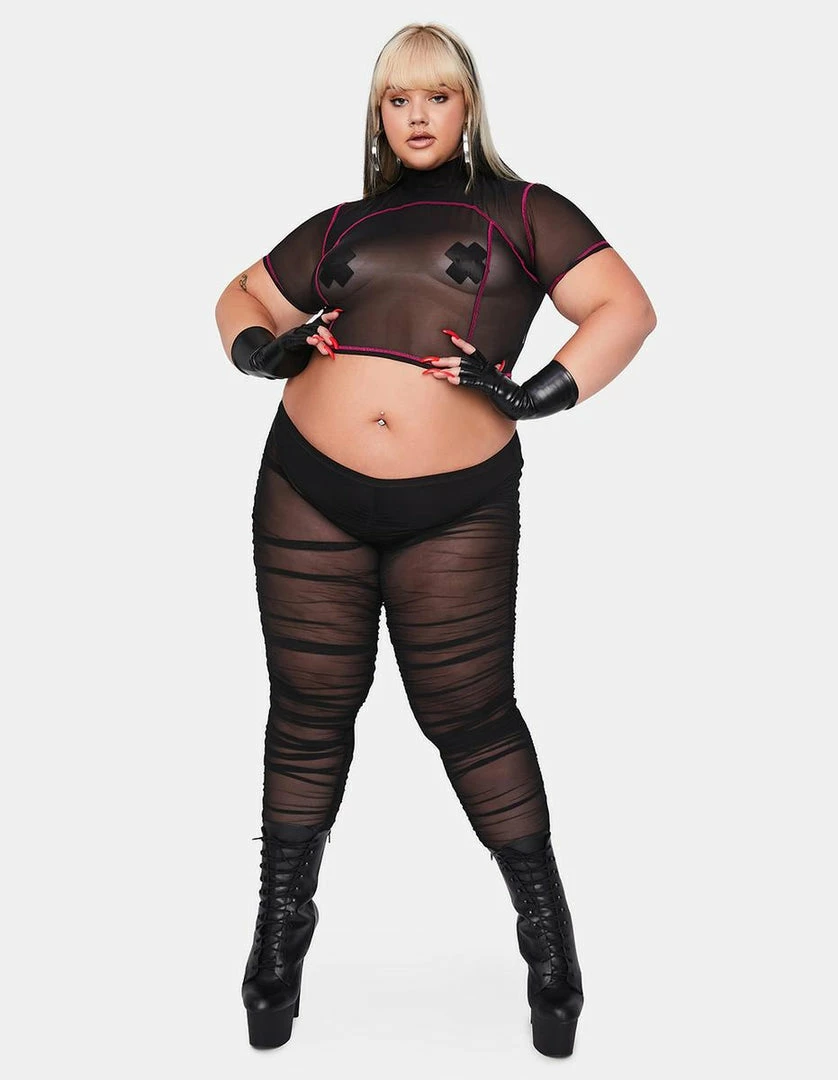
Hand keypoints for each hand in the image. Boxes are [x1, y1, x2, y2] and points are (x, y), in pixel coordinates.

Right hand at [231, 308, 341, 379]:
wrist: (268, 363)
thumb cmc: (289, 359)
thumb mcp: (306, 353)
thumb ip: (318, 348)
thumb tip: (333, 348)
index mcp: (306, 332)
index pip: (319, 322)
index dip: (328, 317)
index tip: (338, 313)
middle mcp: (300, 331)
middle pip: (315, 326)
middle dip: (327, 329)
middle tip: (336, 338)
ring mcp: (293, 336)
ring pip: (309, 333)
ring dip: (321, 338)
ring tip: (331, 344)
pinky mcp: (287, 343)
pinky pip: (299, 340)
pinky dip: (307, 340)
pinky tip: (314, 341)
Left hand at [421, 328, 578, 419]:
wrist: (523, 403)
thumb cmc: (508, 395)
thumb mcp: (495, 384)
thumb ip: (486, 378)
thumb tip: (485, 371)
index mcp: (488, 367)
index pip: (473, 352)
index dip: (462, 343)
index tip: (449, 335)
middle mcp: (487, 369)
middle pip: (463, 361)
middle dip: (445, 360)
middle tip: (429, 360)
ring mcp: (488, 377)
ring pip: (465, 370)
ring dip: (447, 370)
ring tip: (433, 370)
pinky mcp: (489, 387)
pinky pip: (472, 382)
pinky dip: (460, 380)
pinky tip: (450, 379)